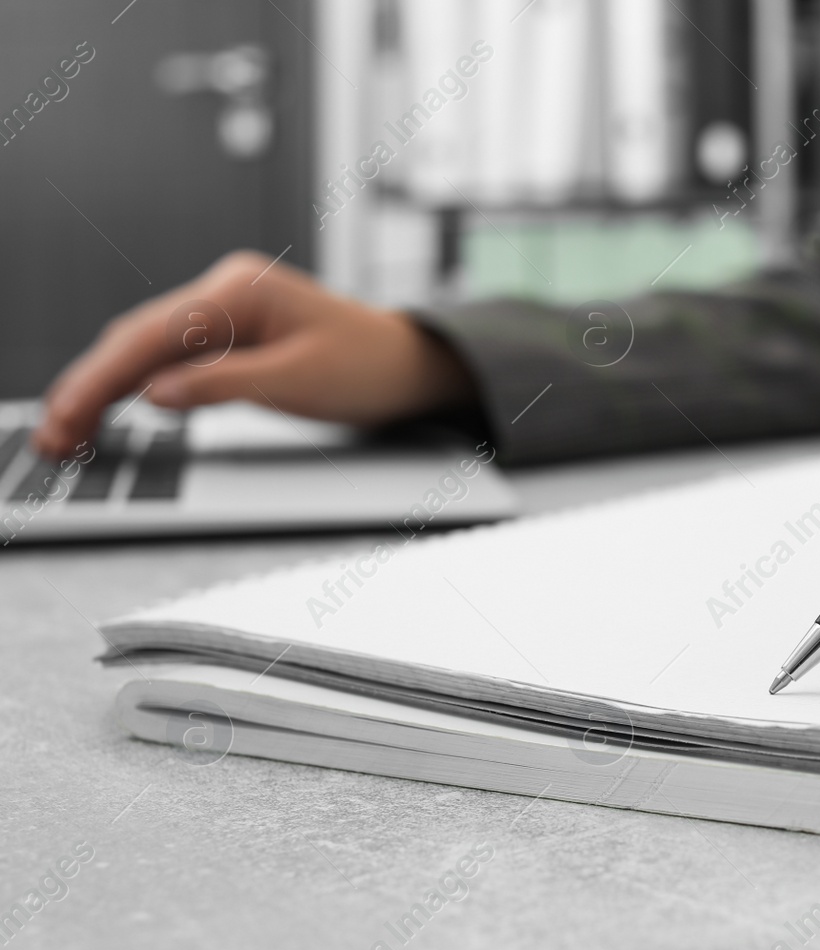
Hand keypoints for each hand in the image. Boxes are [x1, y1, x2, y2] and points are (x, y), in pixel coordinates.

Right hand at [30, 250, 473, 457]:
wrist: (410, 364)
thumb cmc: (369, 368)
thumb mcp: (299, 382)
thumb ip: (224, 384)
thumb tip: (153, 393)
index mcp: (239, 291)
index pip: (149, 335)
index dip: (100, 380)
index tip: (68, 418)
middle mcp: (225, 290)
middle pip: (136, 337)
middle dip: (90, 386)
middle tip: (54, 436)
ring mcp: (226, 308)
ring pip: (147, 346)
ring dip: (106, 387)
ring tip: (69, 433)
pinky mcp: (231, 330)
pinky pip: (171, 355)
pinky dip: (137, 382)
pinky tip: (109, 409)